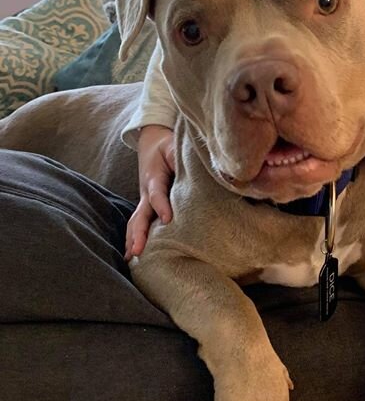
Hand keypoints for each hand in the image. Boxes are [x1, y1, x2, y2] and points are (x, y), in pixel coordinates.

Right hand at [124, 124, 175, 259]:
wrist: (151, 142)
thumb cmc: (167, 146)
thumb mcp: (174, 146)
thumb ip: (180, 156)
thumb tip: (197, 167)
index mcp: (154, 177)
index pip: (157, 194)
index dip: (161, 206)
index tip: (167, 219)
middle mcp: (146, 191)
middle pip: (140, 214)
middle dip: (139, 233)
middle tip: (138, 251)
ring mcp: (144, 200)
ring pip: (136, 221)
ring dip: (133, 239)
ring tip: (131, 258)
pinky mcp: (147, 205)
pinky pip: (139, 223)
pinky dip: (134, 238)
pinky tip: (133, 255)